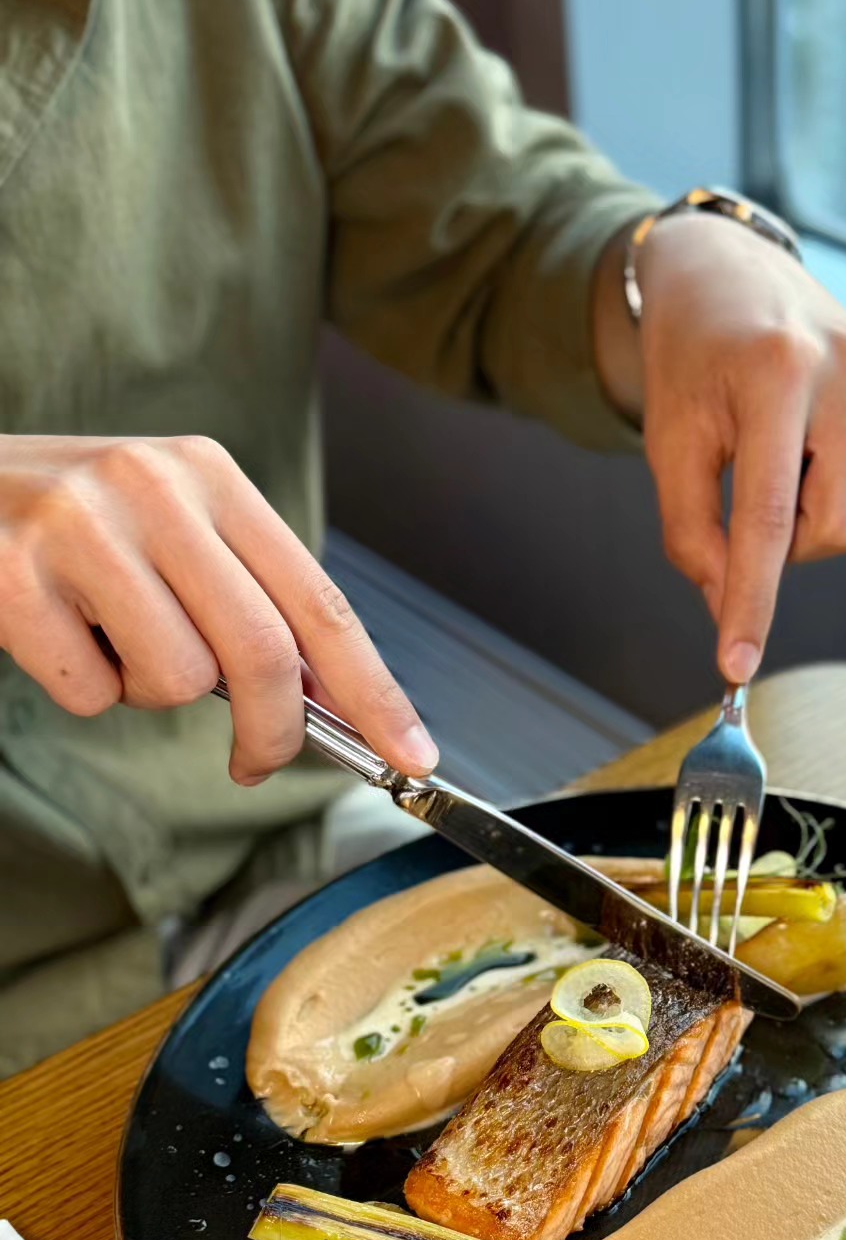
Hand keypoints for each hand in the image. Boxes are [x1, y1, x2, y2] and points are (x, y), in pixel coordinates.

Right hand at [0, 434, 437, 783]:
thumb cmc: (70, 524)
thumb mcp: (171, 528)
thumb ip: (247, 599)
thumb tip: (332, 702)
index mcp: (211, 475)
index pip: (320, 602)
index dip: (374, 691)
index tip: (412, 755)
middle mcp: (155, 488)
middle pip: (263, 653)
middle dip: (273, 732)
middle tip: (254, 764)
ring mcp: (82, 526)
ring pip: (176, 680)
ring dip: (149, 693)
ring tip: (107, 640)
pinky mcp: (14, 575)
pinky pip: (92, 693)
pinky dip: (83, 691)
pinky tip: (55, 634)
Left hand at [595, 213, 845, 683]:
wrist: (723, 267)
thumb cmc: (688, 354)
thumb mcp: (669, 439)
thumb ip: (690, 529)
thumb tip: (726, 605)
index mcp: (776, 374)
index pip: (769, 520)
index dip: (753, 601)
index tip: (737, 665)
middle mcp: (844, 368)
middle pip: (837, 530)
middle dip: (788, 550)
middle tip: (743, 513)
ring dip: (803, 510)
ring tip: (768, 449)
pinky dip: (822, 477)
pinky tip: (798, 428)